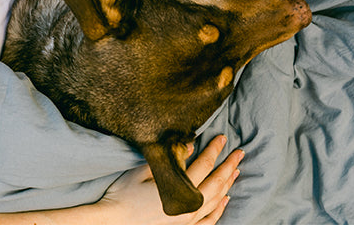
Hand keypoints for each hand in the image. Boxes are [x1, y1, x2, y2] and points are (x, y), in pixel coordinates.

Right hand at [99, 135, 242, 224]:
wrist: (113, 222)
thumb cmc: (124, 195)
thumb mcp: (143, 171)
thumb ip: (169, 160)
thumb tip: (190, 146)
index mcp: (179, 188)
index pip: (204, 164)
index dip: (214, 150)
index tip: (223, 138)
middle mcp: (188, 206)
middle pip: (216, 182)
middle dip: (229, 165)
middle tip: (240, 153)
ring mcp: (187, 220)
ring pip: (216, 200)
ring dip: (228, 184)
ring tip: (236, 171)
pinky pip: (209, 220)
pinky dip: (220, 209)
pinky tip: (226, 200)